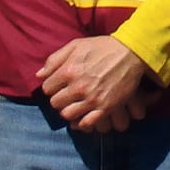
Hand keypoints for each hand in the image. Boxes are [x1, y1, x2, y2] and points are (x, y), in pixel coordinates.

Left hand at [37, 36, 151, 132]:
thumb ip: (54, 59)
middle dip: (59, 99)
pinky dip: (82, 122)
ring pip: (67, 115)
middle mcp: (78, 87)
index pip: (47, 88)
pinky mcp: (106, 107)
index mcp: (69, 70)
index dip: (52, 86)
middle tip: (67, 95)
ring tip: (75, 104)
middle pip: (55, 103)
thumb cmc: (102, 47)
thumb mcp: (76, 45)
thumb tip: (39, 75)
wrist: (130, 52)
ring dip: (69, 110)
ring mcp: (92, 99)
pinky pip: (86, 123)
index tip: (59, 85)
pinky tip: (84, 114)